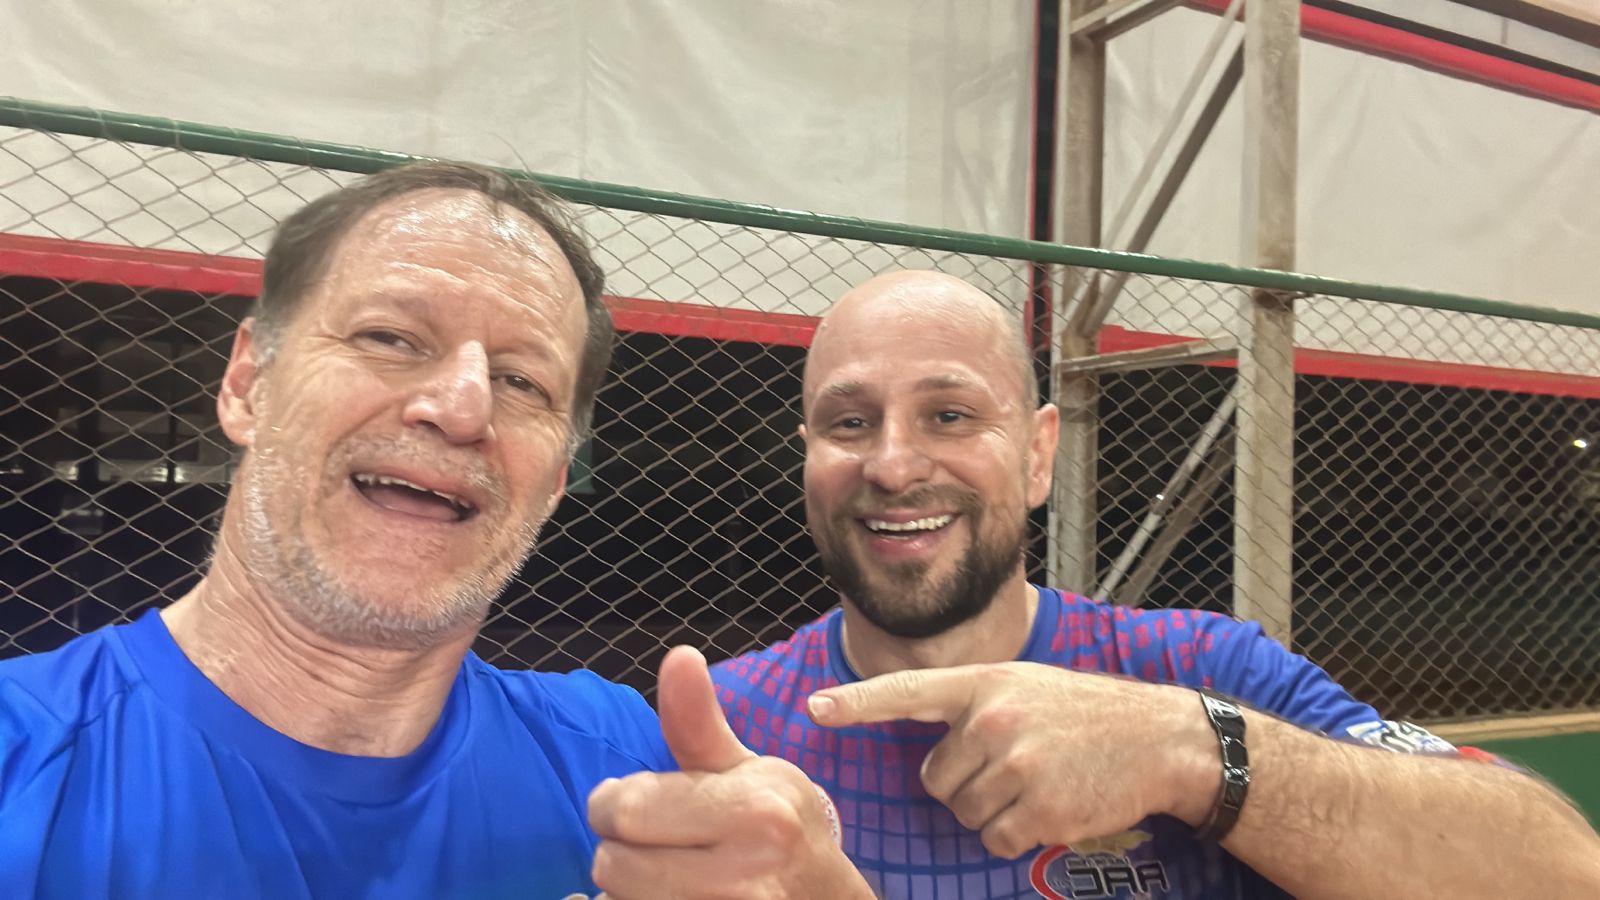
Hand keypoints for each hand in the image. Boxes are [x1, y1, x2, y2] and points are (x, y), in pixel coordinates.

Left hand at [587, 646, 870, 898]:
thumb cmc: (784, 828)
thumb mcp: (750, 770)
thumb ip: (700, 722)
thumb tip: (679, 655)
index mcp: (752, 812)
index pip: (625, 810)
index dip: (612, 805)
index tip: (631, 805)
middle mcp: (743, 874)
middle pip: (612, 864)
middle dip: (619, 850)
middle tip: (653, 843)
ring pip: (618, 899)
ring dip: (627, 886)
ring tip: (665, 872)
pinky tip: (669, 893)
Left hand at [807, 662, 1216, 858]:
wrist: (1161, 739)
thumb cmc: (1088, 713)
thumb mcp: (1026, 686)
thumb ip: (977, 707)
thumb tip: (932, 752)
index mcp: (985, 684)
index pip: (908, 691)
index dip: (858, 703)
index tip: (817, 709)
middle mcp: (994, 720)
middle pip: (935, 780)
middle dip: (965, 784)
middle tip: (1014, 767)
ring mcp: (1018, 765)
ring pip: (965, 813)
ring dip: (994, 812)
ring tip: (1039, 782)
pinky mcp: (1041, 810)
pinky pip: (996, 840)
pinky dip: (1018, 836)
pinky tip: (1051, 808)